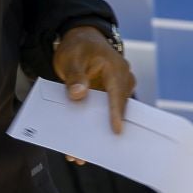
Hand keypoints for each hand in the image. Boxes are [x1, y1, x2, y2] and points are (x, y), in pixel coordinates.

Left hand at [53, 25, 135, 140]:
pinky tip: (80, 144)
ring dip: (97, 132)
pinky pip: (105, 113)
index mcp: (115, 68)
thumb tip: (78, 94)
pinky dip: (94, 127)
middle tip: (91, 150)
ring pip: (111, 114)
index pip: (117, 93)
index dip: (116, 113)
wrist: (81, 38)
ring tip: (81, 154)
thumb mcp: (71, 58)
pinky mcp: (110, 97)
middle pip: (116, 108)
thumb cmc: (77, 46)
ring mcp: (117, 89)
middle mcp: (122, 80)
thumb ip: (74, 76)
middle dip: (105, 129)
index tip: (116, 131)